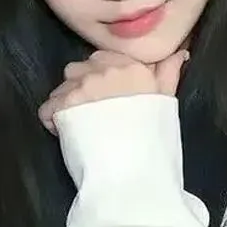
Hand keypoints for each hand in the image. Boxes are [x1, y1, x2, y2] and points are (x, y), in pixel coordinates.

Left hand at [38, 47, 186, 133]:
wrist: (133, 173)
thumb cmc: (154, 142)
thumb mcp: (167, 103)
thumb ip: (168, 73)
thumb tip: (179, 53)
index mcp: (132, 67)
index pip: (104, 58)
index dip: (100, 78)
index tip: (106, 99)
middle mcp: (105, 71)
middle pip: (78, 69)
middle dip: (80, 88)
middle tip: (90, 114)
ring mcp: (82, 87)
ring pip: (61, 88)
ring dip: (65, 104)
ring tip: (77, 126)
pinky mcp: (62, 107)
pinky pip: (47, 109)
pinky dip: (52, 121)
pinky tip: (65, 135)